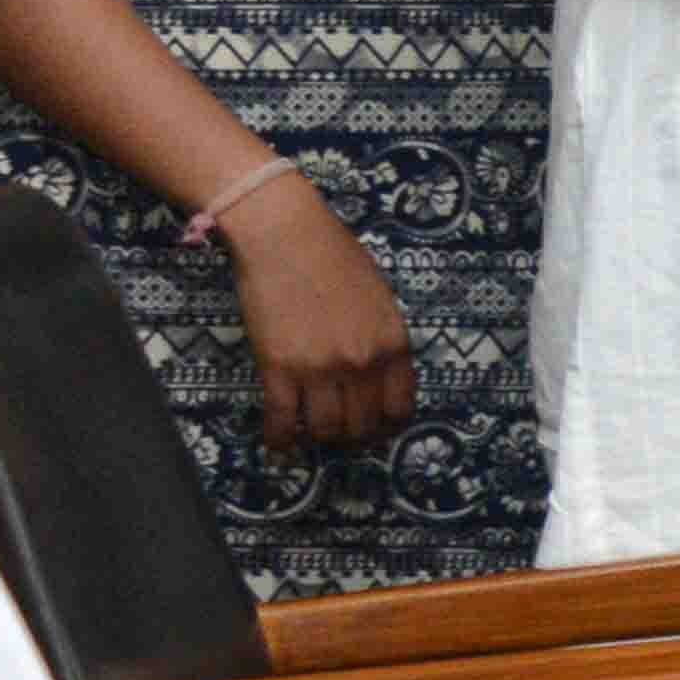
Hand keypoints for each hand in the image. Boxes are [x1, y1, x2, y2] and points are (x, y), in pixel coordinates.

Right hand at [228, 183, 418, 452]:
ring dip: (318, 439)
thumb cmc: (334, 256)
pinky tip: (279, 443)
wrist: (286, 236)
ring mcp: (321, 369)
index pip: (401, 406)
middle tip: (340, 436)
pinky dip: (281, 440)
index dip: (388, 426)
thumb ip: (381, 337)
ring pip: (325, 430)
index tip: (376, 429)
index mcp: (394, 343)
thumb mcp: (379, 298)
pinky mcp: (279, 370)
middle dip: (353, 437)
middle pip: (363, 425)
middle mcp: (363, 363)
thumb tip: (377, 371)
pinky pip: (283, 421)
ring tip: (310, 435)